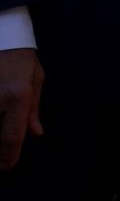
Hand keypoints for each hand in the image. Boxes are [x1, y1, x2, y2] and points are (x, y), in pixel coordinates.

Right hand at [0, 47, 43, 169]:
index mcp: (17, 97)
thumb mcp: (36, 80)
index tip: (6, 166)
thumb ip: (33, 109)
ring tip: (2, 135)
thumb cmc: (21, 57)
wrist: (3, 33)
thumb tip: (36, 133)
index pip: (11, 136)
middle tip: (1, 158)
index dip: (9, 155)